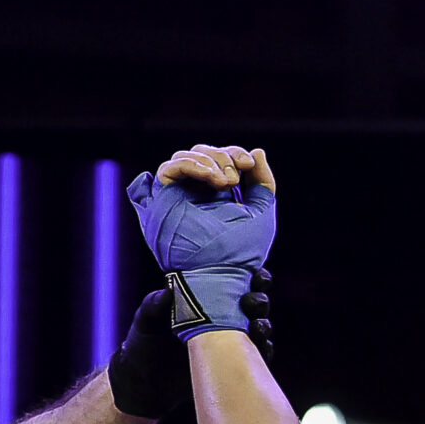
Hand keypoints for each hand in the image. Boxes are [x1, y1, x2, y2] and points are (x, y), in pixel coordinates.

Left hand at [106, 274, 274, 418]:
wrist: (145, 385)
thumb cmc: (144, 345)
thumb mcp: (145, 323)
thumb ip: (153, 306)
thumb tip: (168, 292)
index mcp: (206, 298)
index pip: (236, 281)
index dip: (252, 276)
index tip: (255, 275)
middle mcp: (224, 316)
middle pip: (255, 303)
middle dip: (259, 300)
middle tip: (251, 302)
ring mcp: (231, 340)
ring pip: (259, 328)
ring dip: (263, 326)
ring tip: (257, 327)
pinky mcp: (234, 364)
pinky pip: (257, 356)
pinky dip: (263, 351)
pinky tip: (261, 348)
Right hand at [125, 145, 279, 336]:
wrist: (222, 273)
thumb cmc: (241, 251)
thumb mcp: (260, 211)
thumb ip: (262, 182)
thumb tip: (257, 151)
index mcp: (216, 192)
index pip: (220, 157)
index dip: (234, 153)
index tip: (249, 164)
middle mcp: (194, 191)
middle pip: (202, 151)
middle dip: (223, 156)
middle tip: (235, 179)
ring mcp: (177, 194)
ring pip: (185, 156)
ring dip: (210, 161)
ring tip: (226, 183)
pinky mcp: (162, 200)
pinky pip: (170, 168)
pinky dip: (193, 165)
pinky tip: (212, 179)